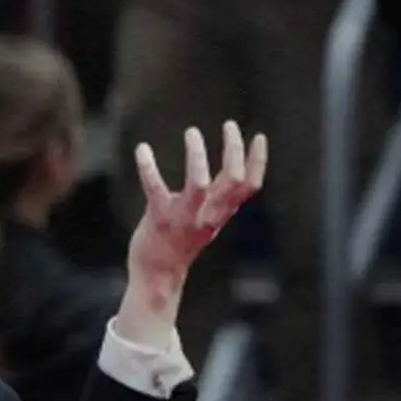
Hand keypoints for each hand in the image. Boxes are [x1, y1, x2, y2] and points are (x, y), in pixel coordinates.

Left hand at [114, 122, 265, 349]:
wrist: (158, 274)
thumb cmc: (181, 242)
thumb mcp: (208, 220)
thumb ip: (219, 198)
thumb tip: (231, 171)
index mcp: (221, 212)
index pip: (250, 185)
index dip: (258, 160)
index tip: (258, 136)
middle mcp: (208, 215)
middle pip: (234, 178)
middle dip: (234, 148)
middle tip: (228, 125)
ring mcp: (184, 217)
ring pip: (200, 182)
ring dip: (197, 154)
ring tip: (192, 132)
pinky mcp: (159, 218)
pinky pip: (155, 188)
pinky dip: (148, 166)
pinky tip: (142, 149)